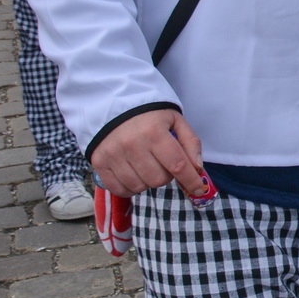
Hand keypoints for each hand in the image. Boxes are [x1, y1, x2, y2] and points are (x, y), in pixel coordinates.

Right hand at [90, 109, 205, 196]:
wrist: (114, 107)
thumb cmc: (150, 116)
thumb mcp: (175, 121)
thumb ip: (190, 143)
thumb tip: (197, 168)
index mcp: (154, 132)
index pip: (177, 165)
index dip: (190, 180)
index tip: (198, 190)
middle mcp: (132, 145)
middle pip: (158, 180)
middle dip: (167, 176)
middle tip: (163, 163)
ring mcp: (113, 155)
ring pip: (139, 187)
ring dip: (148, 182)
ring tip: (147, 166)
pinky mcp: (100, 163)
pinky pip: (119, 189)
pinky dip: (130, 188)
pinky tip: (134, 175)